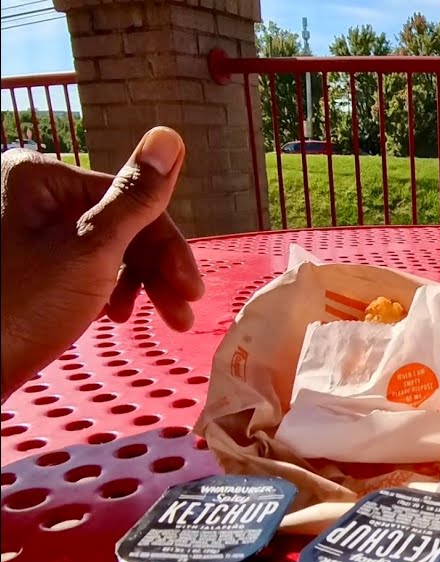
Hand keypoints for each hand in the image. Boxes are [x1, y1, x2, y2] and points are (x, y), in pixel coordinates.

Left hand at [0, 127, 202, 400]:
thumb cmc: (20, 310)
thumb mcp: (91, 251)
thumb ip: (136, 198)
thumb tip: (169, 136)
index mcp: (38, 179)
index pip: (129, 200)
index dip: (167, 246)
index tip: (193, 289)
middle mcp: (28, 196)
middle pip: (119, 225)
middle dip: (155, 271)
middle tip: (182, 314)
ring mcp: (24, 231)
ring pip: (104, 248)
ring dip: (139, 284)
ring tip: (160, 322)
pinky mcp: (24, 265)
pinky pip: (81, 266)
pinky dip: (106, 291)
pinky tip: (112, 317)